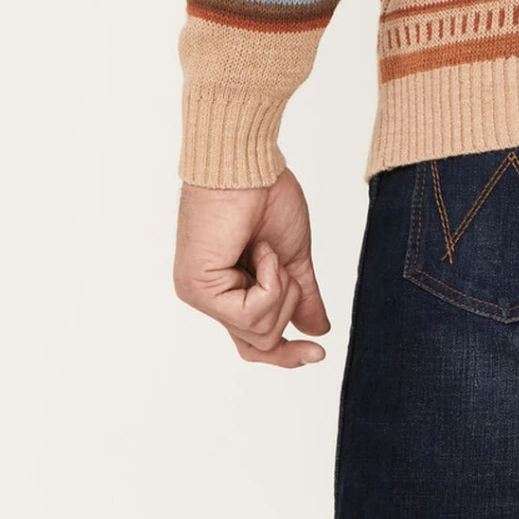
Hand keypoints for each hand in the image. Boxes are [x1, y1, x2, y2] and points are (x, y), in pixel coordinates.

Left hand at [173, 164, 330, 367]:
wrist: (249, 164)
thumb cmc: (265, 195)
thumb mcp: (293, 256)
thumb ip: (302, 295)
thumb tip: (317, 329)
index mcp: (229, 290)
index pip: (254, 342)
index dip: (286, 354)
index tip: (318, 354)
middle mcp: (210, 297)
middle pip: (261, 343)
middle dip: (288, 303)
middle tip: (283, 263)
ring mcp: (201, 294)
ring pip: (259, 332)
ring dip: (281, 287)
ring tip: (267, 249)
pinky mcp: (200, 288)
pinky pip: (252, 313)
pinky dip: (271, 281)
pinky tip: (261, 250)